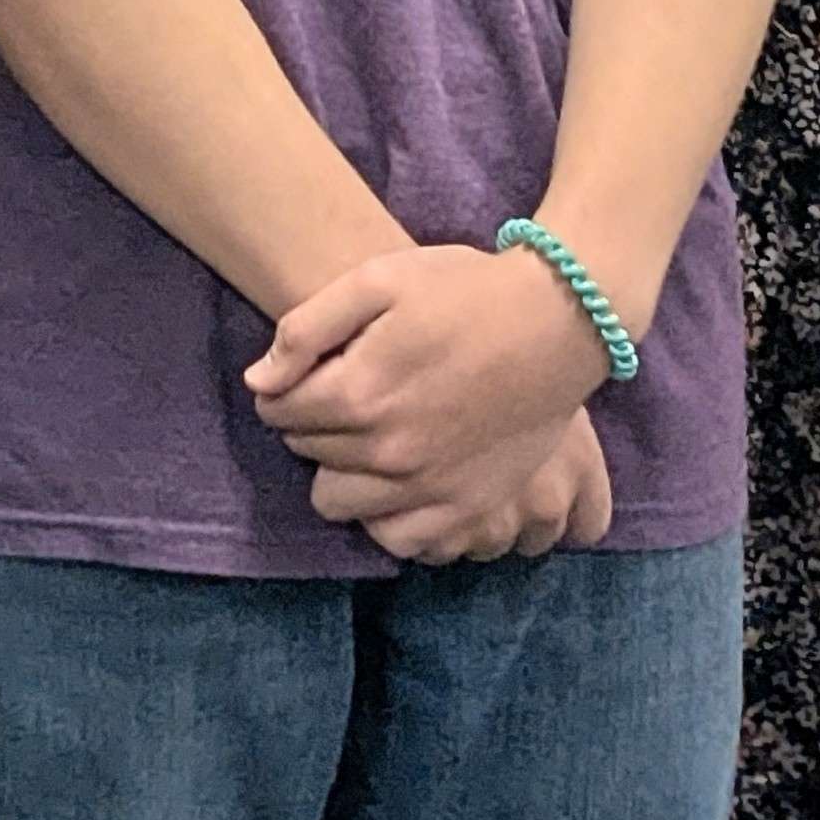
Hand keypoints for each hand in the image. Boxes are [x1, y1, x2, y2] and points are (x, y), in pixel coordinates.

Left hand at [255, 242, 612, 563]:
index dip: (283, 389)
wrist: (559, 320)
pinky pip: (399, 539)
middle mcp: (388, 450)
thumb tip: (259, 382)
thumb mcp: (379, 280)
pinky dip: (386, 517)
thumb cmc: (466, 291)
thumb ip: (307, 330)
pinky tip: (397, 481)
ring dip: (340, 472)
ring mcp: (429, 486)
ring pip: (338, 503)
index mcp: (359, 392)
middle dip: (312, 425)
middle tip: (346, 396)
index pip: (278, 412)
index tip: (308, 374)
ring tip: (367, 438)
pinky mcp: (467, 507)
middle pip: (307, 454)